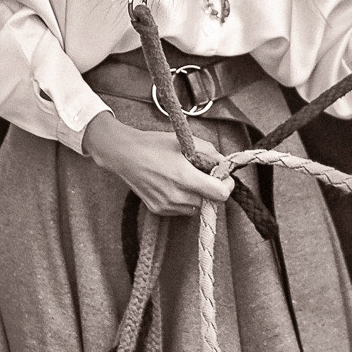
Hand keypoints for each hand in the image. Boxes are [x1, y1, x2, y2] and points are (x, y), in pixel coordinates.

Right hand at [82, 113, 231, 215]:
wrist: (124, 155)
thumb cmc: (153, 144)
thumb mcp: (185, 141)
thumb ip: (210, 152)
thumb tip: (224, 163)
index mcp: (185, 177)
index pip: (220, 194)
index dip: (227, 185)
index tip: (224, 176)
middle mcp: (176, 196)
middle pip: (209, 202)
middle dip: (212, 189)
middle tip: (205, 175)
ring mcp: (166, 205)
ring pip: (196, 208)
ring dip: (198, 196)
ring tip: (187, 179)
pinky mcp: (158, 210)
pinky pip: (181, 210)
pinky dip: (184, 200)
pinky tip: (174, 185)